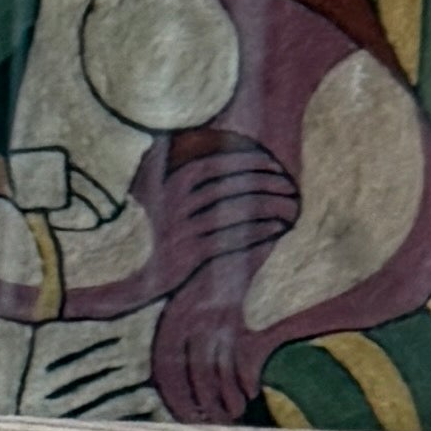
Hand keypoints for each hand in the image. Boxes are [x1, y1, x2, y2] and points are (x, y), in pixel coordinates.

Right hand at [63, 133, 287, 317]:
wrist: (142, 279)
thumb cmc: (164, 236)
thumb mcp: (169, 200)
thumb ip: (189, 177)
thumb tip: (217, 150)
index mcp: (170, 185)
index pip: (215, 163)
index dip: (245, 159)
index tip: (271, 161)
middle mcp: (175, 205)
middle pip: (229, 185)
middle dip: (262, 181)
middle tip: (287, 181)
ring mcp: (184, 230)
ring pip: (234, 211)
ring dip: (266, 204)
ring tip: (288, 202)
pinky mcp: (193, 256)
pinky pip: (233, 238)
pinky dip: (256, 232)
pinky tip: (276, 227)